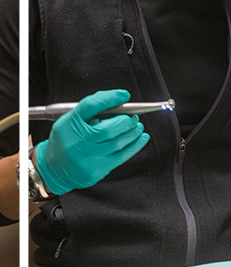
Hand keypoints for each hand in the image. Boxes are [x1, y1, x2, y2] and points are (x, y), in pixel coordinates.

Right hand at [34, 89, 149, 194]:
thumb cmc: (65, 140)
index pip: (91, 106)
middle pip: (108, 128)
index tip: (124, 95)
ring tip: (137, 125)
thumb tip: (117, 100)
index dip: (110, 98)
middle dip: (126, 120)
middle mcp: (76, 142)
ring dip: (133, 132)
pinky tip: (141, 138)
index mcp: (69, 125)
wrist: (52, 169)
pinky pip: (121, 157)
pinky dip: (135, 145)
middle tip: (133, 116)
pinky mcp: (96, 171)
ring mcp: (86, 159)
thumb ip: (91, 109)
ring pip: (118, 143)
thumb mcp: (70, 120)